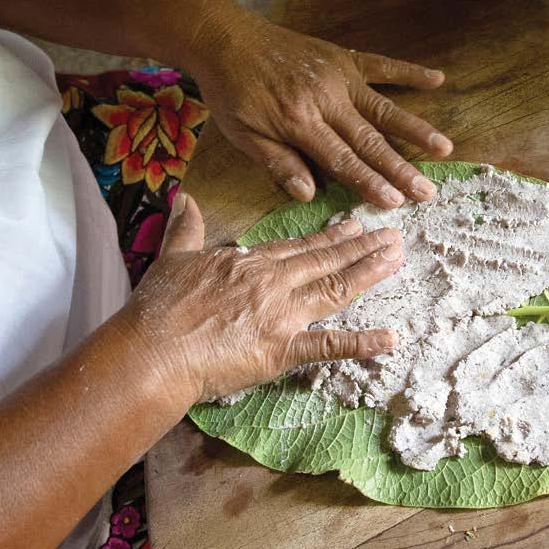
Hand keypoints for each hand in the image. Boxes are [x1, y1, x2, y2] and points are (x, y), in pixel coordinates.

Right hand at [120, 194, 402, 402]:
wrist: (153, 349)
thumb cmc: (157, 308)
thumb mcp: (171, 258)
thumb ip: (186, 228)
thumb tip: (184, 198)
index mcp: (248, 262)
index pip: (296, 245)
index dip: (328, 236)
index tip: (351, 224)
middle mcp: (272, 282)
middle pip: (324, 261)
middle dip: (360, 246)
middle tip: (392, 235)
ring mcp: (280, 315)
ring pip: (334, 289)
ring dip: (368, 274)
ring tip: (396, 260)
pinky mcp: (281, 350)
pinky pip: (329, 345)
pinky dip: (361, 343)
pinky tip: (390, 338)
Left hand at [190, 6, 452, 208]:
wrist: (226, 38)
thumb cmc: (232, 92)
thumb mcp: (242, 134)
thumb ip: (277, 162)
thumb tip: (309, 195)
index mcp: (298, 122)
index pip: (341, 160)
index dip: (369, 183)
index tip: (394, 203)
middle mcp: (325, 99)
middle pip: (369, 140)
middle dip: (400, 168)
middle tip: (428, 191)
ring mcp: (337, 76)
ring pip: (384, 107)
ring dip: (415, 129)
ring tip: (443, 149)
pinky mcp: (342, 57)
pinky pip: (382, 65)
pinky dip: (410, 71)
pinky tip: (438, 79)